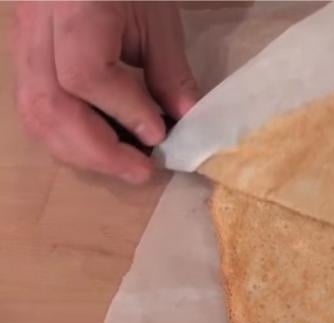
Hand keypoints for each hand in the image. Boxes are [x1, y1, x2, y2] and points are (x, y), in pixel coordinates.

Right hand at [13, 2, 197, 183]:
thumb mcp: (157, 20)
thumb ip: (170, 72)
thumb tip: (186, 121)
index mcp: (74, 10)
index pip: (85, 75)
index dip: (124, 111)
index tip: (159, 133)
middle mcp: (36, 30)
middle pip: (50, 106)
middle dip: (99, 151)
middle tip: (142, 170)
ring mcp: (22, 48)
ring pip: (36, 116)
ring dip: (83, 153)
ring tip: (126, 166)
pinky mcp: (23, 64)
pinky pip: (36, 113)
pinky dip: (70, 141)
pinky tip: (102, 149)